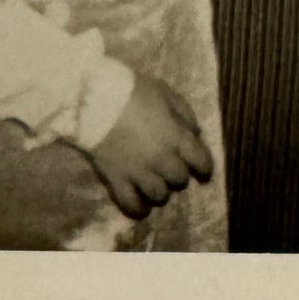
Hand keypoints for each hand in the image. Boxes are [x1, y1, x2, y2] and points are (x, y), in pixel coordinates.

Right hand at [86, 74, 213, 219]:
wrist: (94, 100)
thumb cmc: (132, 91)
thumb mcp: (164, 92)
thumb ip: (184, 113)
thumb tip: (195, 133)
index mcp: (176, 137)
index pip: (201, 161)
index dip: (204, 166)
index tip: (202, 169)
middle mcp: (162, 160)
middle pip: (180, 179)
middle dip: (178, 173)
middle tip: (170, 167)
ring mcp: (139, 173)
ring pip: (159, 195)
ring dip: (161, 190)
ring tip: (154, 182)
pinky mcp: (117, 180)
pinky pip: (131, 205)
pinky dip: (139, 208)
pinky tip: (142, 205)